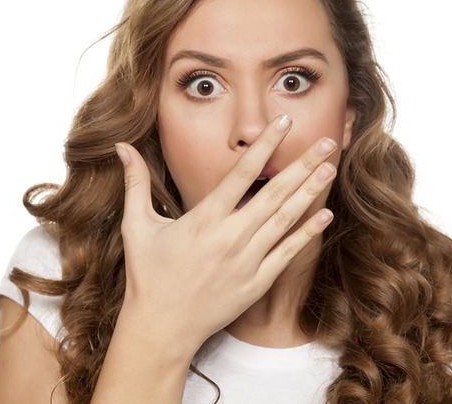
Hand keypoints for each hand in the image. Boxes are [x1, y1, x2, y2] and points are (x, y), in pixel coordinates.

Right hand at [114, 114, 336, 353]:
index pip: (241, 173)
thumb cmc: (147, 275)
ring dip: (310, 193)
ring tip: (330, 168)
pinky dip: (307, 234)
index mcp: (203, 220)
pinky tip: (325, 216)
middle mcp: (230, 238)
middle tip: (327, 142)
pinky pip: (287, 254)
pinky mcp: (256, 284)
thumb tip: (121, 147)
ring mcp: (247, 262)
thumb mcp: (136, 226)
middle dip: (302, 165)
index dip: (265, 145)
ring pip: (285, 220)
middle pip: (274, 194)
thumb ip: (135, 183)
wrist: (161, 328)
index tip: (284, 123)